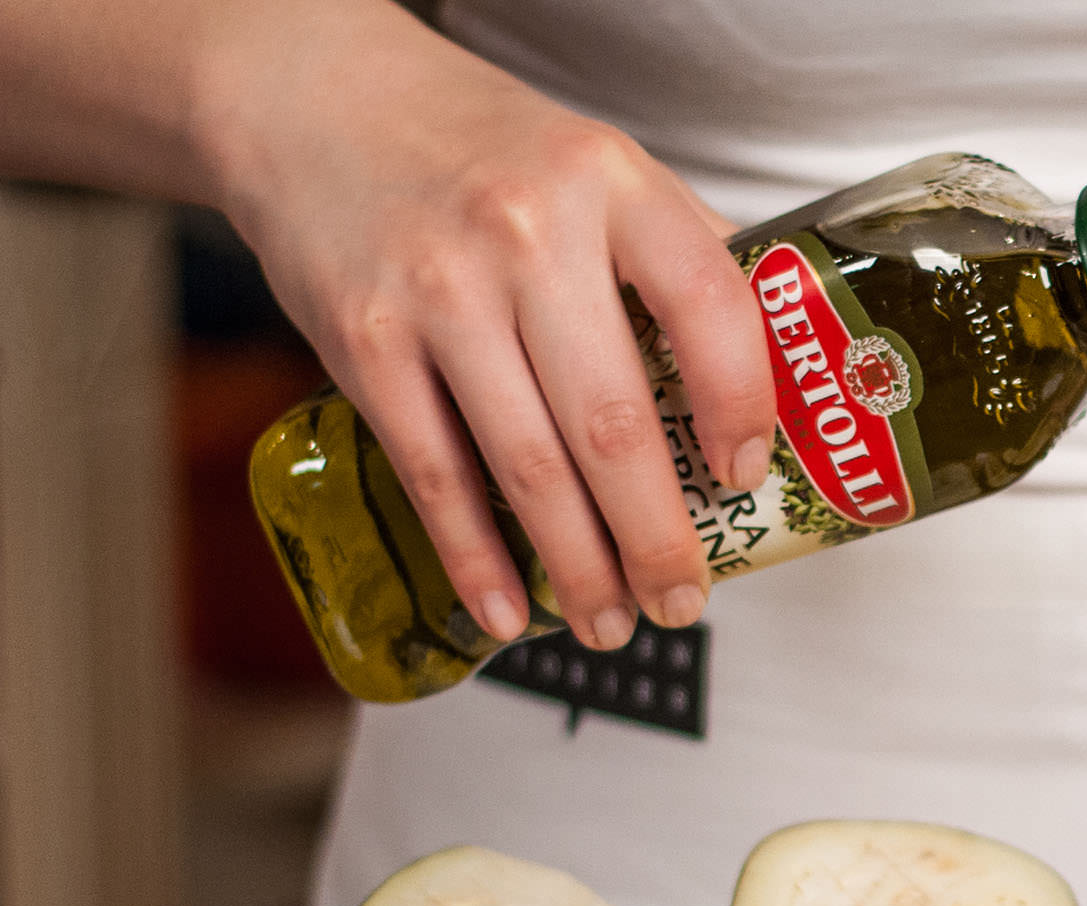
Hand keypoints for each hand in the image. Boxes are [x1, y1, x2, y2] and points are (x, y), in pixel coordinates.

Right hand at [203, 0, 773, 647]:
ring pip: (529, 466)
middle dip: (657, 537)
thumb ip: (679, 254)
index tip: (747, 477)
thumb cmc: (481, 151)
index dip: (741, 406)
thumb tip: (771, 373)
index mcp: (611, 186)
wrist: (314, 100)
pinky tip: (509, 612)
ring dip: (578, 568)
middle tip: (683, 600)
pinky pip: (435, 474)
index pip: (709, 307)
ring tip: (612, 623)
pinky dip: (475, 556)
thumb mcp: (598, 166)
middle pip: (615, 423)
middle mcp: (528, 236)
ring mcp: (439, 292)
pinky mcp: (363, 341)